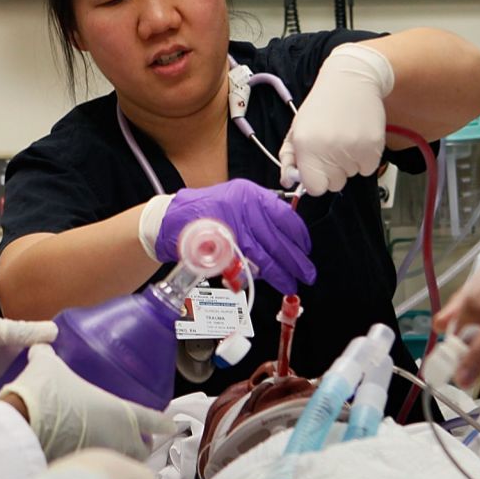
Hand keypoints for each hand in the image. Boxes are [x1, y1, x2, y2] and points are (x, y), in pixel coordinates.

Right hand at [0, 344, 176, 460]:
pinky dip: (95, 468)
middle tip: (138, 441)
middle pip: (141, 451)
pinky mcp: (80, 470)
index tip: (171, 425)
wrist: (21, 426)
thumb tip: (40, 345)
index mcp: (119, 412)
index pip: (152, 419)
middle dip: (141, 446)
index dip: (164, 422)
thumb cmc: (44, 394)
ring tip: (114, 455)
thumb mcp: (47, 366)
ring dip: (121, 460)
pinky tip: (84, 464)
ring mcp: (99, 458)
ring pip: (121, 465)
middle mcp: (117, 439)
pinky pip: (95, 471)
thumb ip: (47, 355)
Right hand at [141, 179, 314, 293]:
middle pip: (277, 239)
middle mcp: (243, 209)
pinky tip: (271, 281)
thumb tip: (286, 234)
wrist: (172, 219)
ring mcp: (231, 229)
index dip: (299, 235)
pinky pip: (247, 265)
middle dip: (295, 260)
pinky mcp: (221, 248)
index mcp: (249, 194)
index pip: (284, 215)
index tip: (306, 247)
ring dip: (282, 272)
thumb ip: (258, 213)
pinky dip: (261, 275)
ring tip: (292, 284)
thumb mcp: (236, 199)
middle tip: (307, 273)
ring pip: (265, 255)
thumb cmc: (206, 211)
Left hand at [279, 43, 394, 195]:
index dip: (315, 180)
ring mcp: (353, 150)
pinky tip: (358, 138)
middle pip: (334, 185)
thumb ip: (289, 158)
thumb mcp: (297, 129)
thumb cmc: (322, 106)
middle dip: (331, 171)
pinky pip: (368, 169)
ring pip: (351, 176)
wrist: (351, 81)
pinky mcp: (373, 148)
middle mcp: (329, 150)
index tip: (317, 169)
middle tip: (331, 147)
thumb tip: (288, 182)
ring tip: (345, 137)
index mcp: (307, 146)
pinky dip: (364, 159)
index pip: (314, 188)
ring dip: (348, 163)